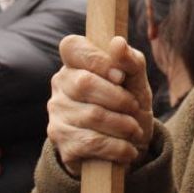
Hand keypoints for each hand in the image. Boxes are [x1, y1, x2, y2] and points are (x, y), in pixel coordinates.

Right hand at [48, 35, 152, 176]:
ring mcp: (57, 115)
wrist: (127, 149)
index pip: (72, 47)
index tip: (120, 76)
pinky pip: (92, 142)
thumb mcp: (137, 83)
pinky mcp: (61, 143)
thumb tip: (117, 43)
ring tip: (134, 131)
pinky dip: (118, 147)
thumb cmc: (129, 106)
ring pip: (92, 115)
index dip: (98, 59)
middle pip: (85, 83)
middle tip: (134, 108)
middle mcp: (60, 85)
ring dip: (124, 125)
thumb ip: (131, 62)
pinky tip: (127, 149)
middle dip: (119, 98)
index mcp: (75, 63)